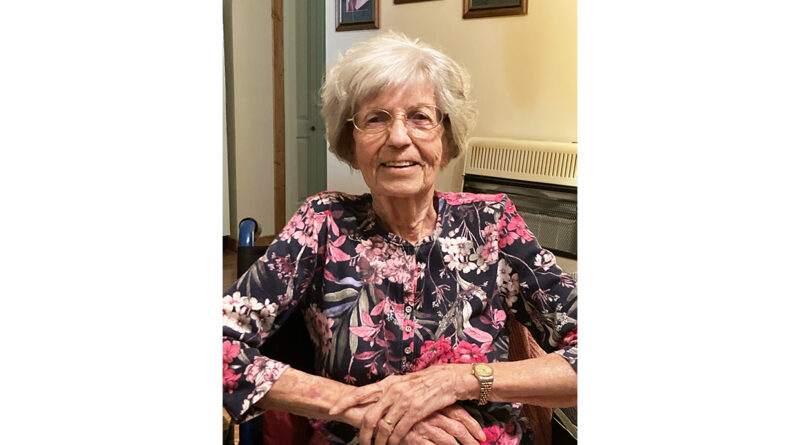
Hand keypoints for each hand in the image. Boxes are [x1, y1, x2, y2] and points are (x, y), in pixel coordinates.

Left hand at [329, 364, 473, 444]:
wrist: (449, 379)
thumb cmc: (427, 382)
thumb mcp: (404, 382)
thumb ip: (389, 392)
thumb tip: (376, 401)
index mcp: (388, 383)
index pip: (360, 392)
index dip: (345, 402)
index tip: (332, 410)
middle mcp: (392, 391)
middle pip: (368, 416)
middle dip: (362, 433)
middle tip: (362, 443)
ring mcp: (403, 401)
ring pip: (383, 428)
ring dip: (379, 442)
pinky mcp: (415, 411)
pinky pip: (399, 431)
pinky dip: (394, 441)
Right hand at [398, 405, 485, 444]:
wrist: (381, 412)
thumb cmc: (404, 407)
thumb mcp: (423, 403)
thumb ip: (439, 408)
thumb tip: (455, 417)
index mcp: (436, 405)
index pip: (460, 415)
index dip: (473, 426)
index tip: (482, 436)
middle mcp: (432, 416)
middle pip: (458, 429)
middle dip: (471, 440)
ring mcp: (424, 428)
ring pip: (448, 440)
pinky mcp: (415, 438)